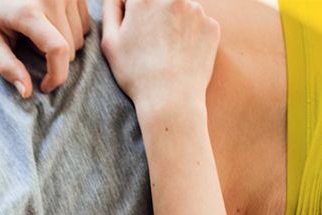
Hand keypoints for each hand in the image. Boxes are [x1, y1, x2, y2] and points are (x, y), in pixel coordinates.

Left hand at [0, 0, 91, 96]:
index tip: (45, 86)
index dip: (57, 75)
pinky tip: (52, 22)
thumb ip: (5, 65)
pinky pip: (85, 24)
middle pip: (69, 49)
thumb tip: (26, 92)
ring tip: (39, 32)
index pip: (58, 50)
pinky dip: (71, 31)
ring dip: (62, 44)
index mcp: (29, 12)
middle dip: (52, 58)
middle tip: (30, 45)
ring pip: (80, 39)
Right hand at [100, 0, 218, 111]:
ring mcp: (196, 10)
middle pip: (160, 2)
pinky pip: (197, 26)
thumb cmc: (135, 73)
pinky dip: (190, 37)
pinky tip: (181, 56)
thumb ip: (111, 9)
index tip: (135, 30)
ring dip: (173, 24)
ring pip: (180, 11)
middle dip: (154, 17)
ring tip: (166, 52)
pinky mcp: (211, 25)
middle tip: (151, 43)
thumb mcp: (110, 42)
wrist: (170, 97)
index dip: (132, 13)